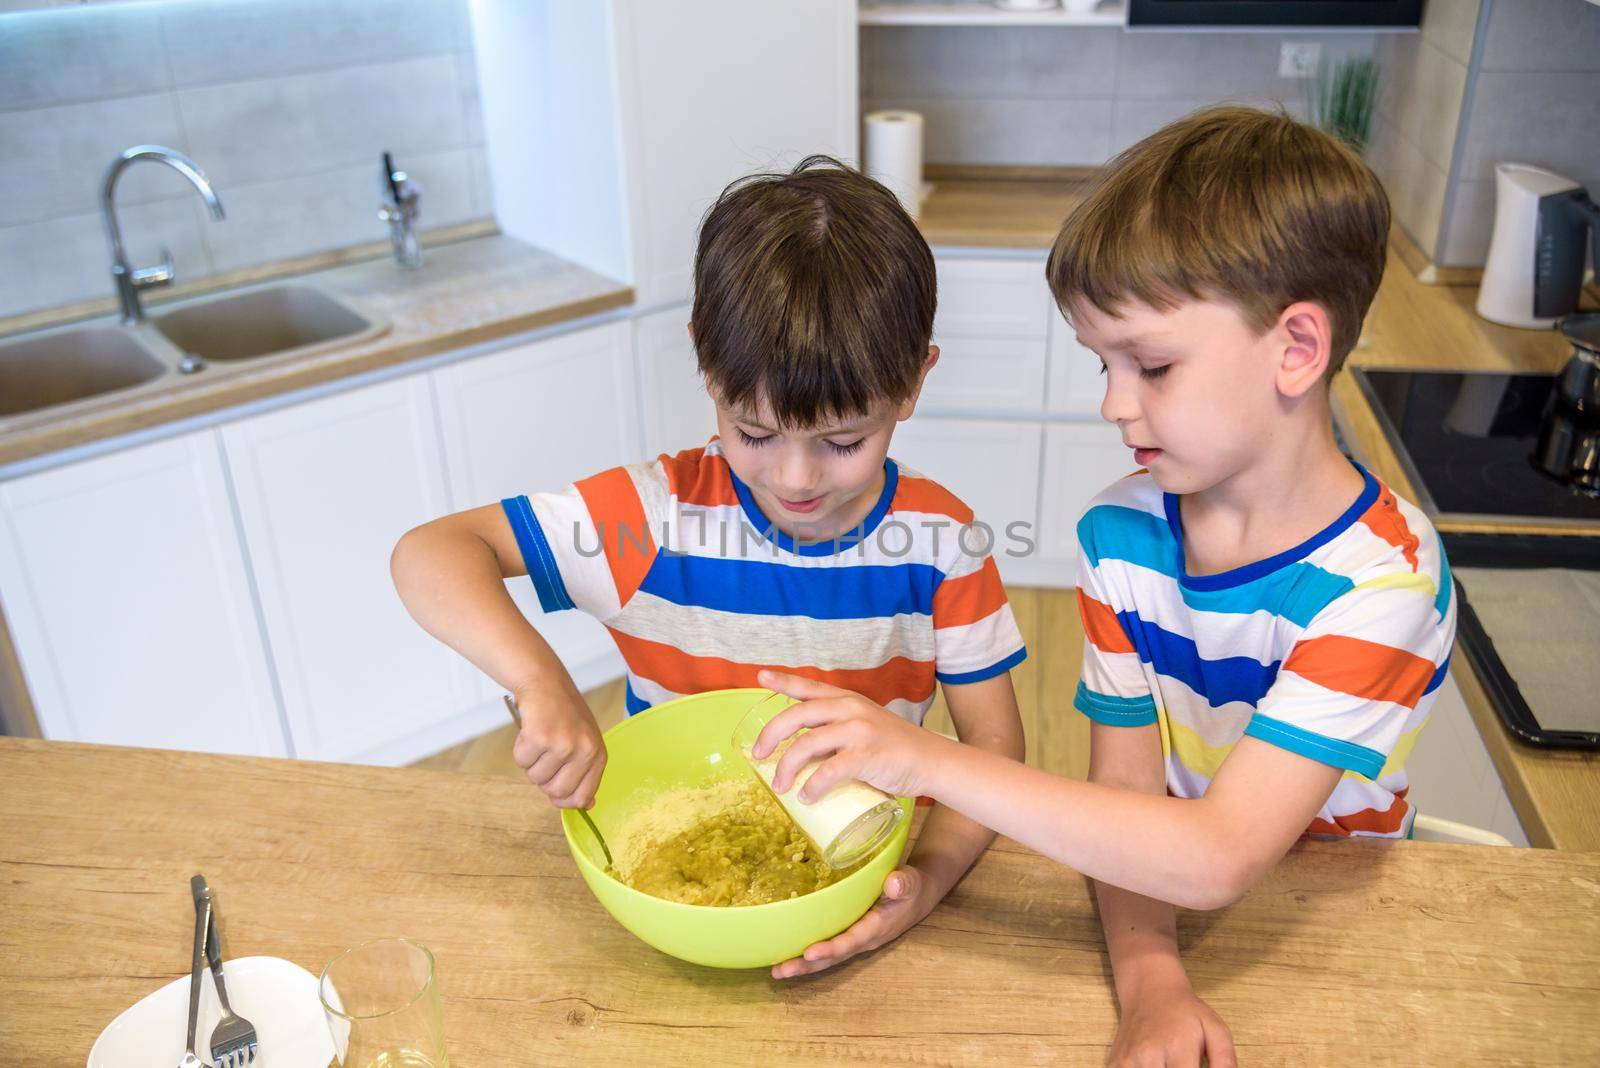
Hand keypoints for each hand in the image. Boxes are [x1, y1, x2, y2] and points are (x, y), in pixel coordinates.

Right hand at [509, 682, 605, 808]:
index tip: (554, 791)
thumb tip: (586, 805)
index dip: (563, 799)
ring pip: (536, 778)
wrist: (545, 683)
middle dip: (543, 780)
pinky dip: (520, 749)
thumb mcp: (584, 742)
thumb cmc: (563, 715)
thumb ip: (585, 773)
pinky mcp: (541, 737)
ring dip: (531, 762)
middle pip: (556, 792)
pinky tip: (529, 731)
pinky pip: (522, 761)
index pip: (582, 797)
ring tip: (538, 739)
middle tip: (544, 757)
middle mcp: (585, 751)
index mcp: (598, 755)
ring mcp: (564, 744)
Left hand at [752, 670, 942, 800]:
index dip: (783, 681)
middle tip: (757, 755)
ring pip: (807, 745)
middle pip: (797, 715)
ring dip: (786, 768)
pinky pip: (829, 771)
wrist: (931, 760)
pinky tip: (807, 797)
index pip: (809, 686)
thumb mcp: (864, 727)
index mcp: (847, 700)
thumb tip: (801, 756)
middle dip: (771, 735)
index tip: (761, 676)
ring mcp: (859, 730)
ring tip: (781, 786)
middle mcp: (850, 709)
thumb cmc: (894, 748)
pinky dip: (813, 786)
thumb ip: (836, 733)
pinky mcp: (867, 755)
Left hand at [771, 865, 935, 979]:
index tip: (808, 953)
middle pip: (833, 957)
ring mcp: (855, 939)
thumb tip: (895, 883)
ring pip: (827, 957)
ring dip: (803, 965)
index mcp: (876, 927)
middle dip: (807, 965)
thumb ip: (904, 883)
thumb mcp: (910, 882)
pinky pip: (827, 948)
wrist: (916, 896)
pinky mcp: (848, 934)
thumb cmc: (910, 887)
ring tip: (776, 971)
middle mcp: (863, 939)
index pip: (850, 941)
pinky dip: (807, 955)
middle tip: (781, 971)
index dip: (830, 948)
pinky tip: (786, 954)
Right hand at [1107, 971, 1234, 1067]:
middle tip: (1182, 1065)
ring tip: (1167, 1064)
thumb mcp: (1215, 1029)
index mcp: (1176, 1048)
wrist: (1149, 991)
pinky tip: (1152, 1066)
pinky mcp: (1114, 1065)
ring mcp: (1127, 1061)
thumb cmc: (1185, 1012)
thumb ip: (1225, 1061)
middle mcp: (1148, 1057)